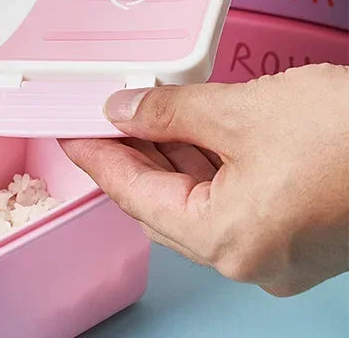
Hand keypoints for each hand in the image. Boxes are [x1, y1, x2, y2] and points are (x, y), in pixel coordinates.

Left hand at [60, 64, 348, 296]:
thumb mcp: (242, 112)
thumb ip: (170, 112)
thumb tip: (121, 109)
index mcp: (228, 240)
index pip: (134, 196)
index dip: (97, 158)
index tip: (69, 131)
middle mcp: (250, 258)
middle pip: (161, 205)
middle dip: (128, 158)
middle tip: (98, 117)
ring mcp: (276, 251)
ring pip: (195, 203)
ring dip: (165, 160)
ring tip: (136, 115)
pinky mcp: (296, 232)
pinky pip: (229, 202)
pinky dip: (202, 167)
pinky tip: (185, 132)